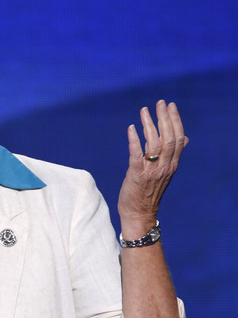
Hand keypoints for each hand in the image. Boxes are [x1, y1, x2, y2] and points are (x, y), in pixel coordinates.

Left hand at [118, 100, 187, 236]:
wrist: (139, 214)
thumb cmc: (149, 192)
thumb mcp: (165, 172)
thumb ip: (173, 154)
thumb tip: (185, 138)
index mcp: (172, 164)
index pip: (178, 138)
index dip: (175, 120)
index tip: (170, 106)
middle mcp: (164, 166)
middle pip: (168, 138)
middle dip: (164, 118)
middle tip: (159, 103)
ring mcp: (151, 171)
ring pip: (154, 143)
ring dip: (149, 125)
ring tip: (143, 111)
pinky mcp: (137, 175)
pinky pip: (136, 155)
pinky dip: (134, 141)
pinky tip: (131, 128)